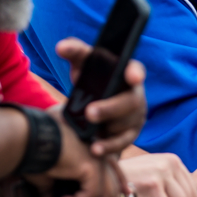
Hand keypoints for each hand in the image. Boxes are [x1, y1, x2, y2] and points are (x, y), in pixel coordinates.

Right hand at [28, 110, 121, 196]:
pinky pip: (91, 193)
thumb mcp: (47, 178)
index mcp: (91, 158)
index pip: (112, 177)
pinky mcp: (90, 166)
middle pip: (111, 190)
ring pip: (104, 195)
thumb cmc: (36, 154)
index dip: (117, 190)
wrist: (30, 140)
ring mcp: (96, 160)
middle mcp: (98, 157)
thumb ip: (52, 192)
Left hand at [56, 37, 146, 156]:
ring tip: (91, 135)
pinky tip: (95, 149)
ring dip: (109, 130)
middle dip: (111, 108)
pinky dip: (110, 146)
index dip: (136, 73)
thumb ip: (75, 52)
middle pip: (130, 102)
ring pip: (126, 123)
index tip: (133, 77)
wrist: (93, 102)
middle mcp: (136, 94)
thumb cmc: (92, 78)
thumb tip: (61, 47)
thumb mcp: (84, 64)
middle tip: (90, 112)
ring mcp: (135, 115)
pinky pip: (123, 142)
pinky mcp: (129, 133)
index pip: (136, 70)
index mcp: (128, 73)